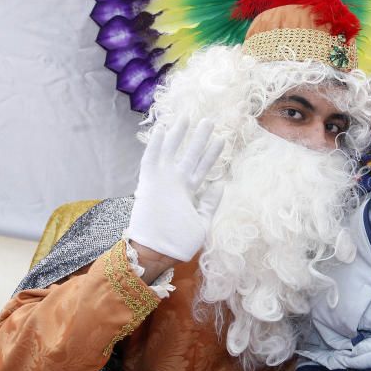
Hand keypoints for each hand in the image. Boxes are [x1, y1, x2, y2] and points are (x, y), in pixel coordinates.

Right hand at [126, 117, 224, 264]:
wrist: (157, 253)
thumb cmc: (179, 243)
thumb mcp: (203, 222)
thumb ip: (210, 203)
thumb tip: (220, 184)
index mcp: (188, 192)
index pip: (203, 168)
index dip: (212, 154)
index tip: (221, 139)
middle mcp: (176, 183)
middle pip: (190, 155)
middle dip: (199, 138)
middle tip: (209, 120)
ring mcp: (162, 182)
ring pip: (172, 152)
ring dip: (180, 135)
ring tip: (189, 117)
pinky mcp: (149, 184)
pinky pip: (151, 160)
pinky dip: (155, 145)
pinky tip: (163, 129)